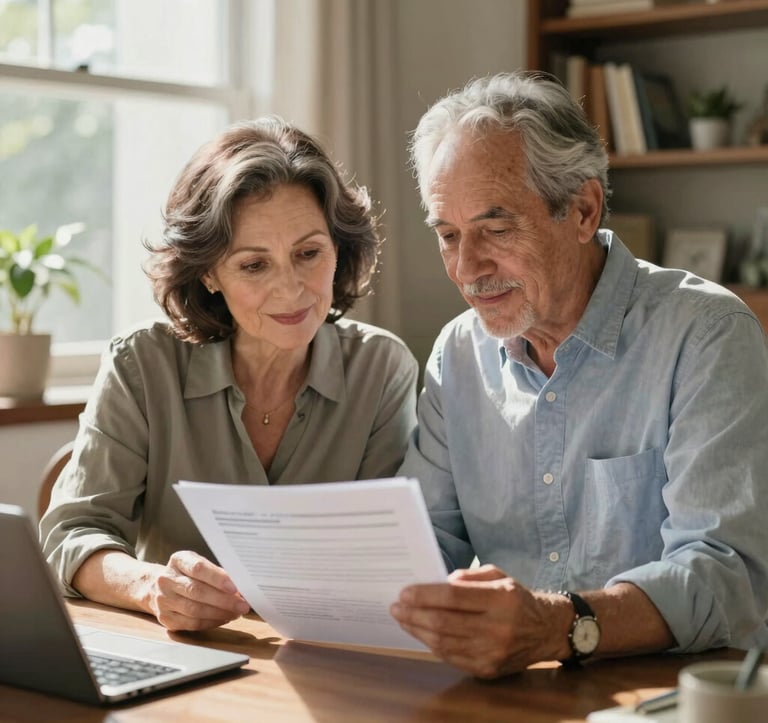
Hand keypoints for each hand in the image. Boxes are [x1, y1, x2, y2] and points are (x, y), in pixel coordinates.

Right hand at [146, 550, 250, 630]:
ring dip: (219, 613)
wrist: (158, 586)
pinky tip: (223, 618)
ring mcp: (163, 600)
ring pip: (194, 610)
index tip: (235, 587)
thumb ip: (216, 572)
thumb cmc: (187, 573)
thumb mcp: (198, 563)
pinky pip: (191, 624)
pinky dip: (211, 622)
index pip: (198, 568)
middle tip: (242, 605)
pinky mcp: (165, 619)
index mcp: (178, 560)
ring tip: (236, 612)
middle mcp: (166, 580)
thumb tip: (240, 585)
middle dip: (223, 600)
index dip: (217, 578)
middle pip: (197, 591)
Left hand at [390, 564, 562, 678]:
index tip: (405, 592)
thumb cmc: (517, 598)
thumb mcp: (498, 576)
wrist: (546, 631)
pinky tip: (421, 633)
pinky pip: (451, 658)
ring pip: (444, 644)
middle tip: (396, 607)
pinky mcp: (488, 669)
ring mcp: (492, 652)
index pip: (453, 598)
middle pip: (444, 623)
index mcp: (501, 599)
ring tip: (403, 619)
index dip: (425, 596)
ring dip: (417, 631)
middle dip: (414, 614)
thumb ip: (468, 576)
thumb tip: (438, 583)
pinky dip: (432, 645)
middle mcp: (498, 628)